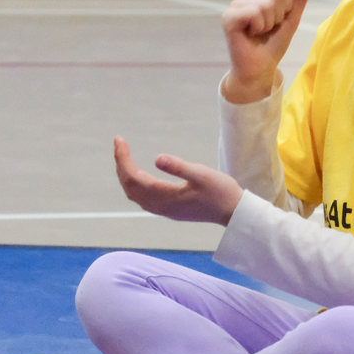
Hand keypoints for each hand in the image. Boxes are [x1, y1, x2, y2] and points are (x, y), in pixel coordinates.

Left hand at [113, 136, 242, 226]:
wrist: (234, 213)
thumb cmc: (221, 191)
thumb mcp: (201, 174)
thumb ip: (178, 167)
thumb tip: (156, 158)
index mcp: (166, 197)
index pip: (133, 177)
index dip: (123, 159)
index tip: (119, 140)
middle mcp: (161, 206)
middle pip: (129, 186)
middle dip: (120, 165)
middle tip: (119, 143)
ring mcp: (164, 210)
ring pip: (135, 194)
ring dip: (125, 176)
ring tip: (123, 156)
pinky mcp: (170, 210)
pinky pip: (143, 198)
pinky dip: (134, 184)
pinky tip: (138, 175)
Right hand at [221, 0, 308, 102]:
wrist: (260, 69)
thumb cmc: (273, 44)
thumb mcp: (292, 19)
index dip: (287, 8)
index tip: (277, 23)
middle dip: (278, 16)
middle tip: (267, 30)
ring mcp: (235, 6)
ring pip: (266, 3)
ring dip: (268, 24)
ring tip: (258, 34)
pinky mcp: (228, 17)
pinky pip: (254, 12)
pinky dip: (259, 26)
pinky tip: (250, 34)